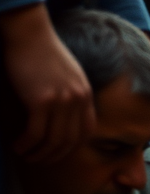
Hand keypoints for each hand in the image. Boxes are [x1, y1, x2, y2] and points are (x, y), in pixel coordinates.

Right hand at [1, 3, 94, 161]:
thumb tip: (65, 116)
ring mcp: (61, 100)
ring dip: (38, 153)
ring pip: (53, 140)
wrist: (30, 34)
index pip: (87, 131)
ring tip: (25, 155)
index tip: (58, 152)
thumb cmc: (44, 52)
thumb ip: (73, 94)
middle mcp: (77, 99)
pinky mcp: (41, 100)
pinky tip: (18, 146)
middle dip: (54, 155)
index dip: (72, 147)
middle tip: (38, 160)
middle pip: (70, 140)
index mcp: (86, 94)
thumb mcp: (69, 75)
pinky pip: (36, 132)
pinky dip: (27, 144)